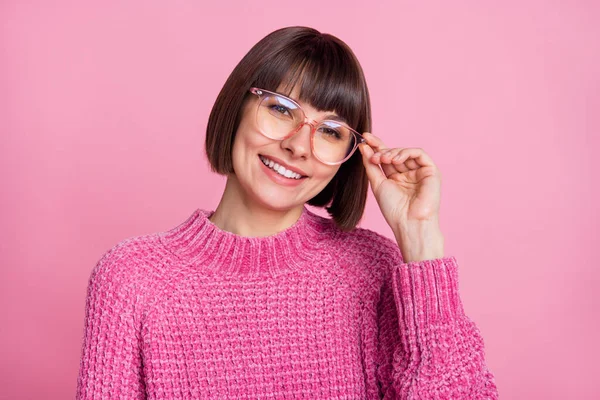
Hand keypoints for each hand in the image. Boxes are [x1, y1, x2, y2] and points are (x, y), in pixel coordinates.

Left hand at [358, 132, 443, 259]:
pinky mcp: (431, 171)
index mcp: (396, 178)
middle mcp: (408, 174)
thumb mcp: (377, 184)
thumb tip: (363, 146)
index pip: (386, 157)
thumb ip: (371, 165)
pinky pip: (419, 154)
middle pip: (395, 153)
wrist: (409, 223)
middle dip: (382, 150)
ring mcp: (420, 172)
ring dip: (392, 152)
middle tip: (372, 155)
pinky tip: (395, 159)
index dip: (376, 146)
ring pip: (406, 152)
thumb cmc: (393, 209)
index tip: (365, 137)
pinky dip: (406, 153)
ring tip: (383, 159)